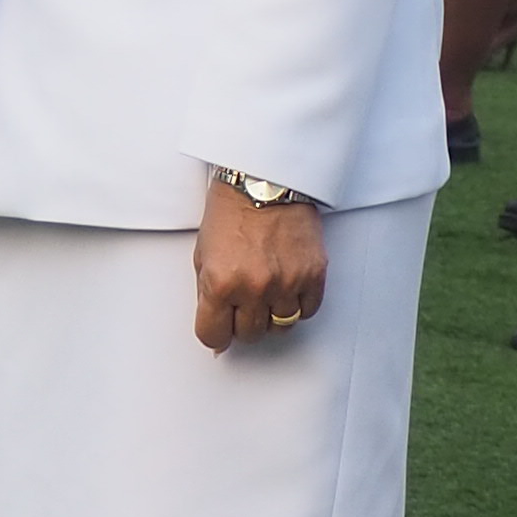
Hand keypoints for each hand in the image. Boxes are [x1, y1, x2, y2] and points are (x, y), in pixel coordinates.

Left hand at [193, 176, 330, 354]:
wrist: (265, 180)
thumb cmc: (231, 212)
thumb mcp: (203, 256)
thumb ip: (208, 296)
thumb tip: (217, 333)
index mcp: (220, 283)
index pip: (214, 336)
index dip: (216, 332)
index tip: (220, 324)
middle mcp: (254, 287)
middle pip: (250, 335)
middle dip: (243, 321)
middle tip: (243, 300)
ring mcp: (286, 283)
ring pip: (281, 327)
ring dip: (272, 314)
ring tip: (266, 290)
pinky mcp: (313, 275)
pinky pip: (308, 311)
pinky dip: (298, 304)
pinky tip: (287, 286)